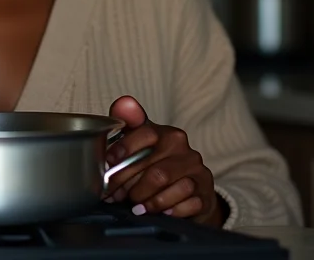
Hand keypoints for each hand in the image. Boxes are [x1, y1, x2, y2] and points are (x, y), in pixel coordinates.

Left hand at [104, 96, 223, 226]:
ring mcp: (197, 172)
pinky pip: (185, 204)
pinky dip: (167, 209)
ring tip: (135, 205)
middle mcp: (185, 150)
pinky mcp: (205, 194)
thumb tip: (122, 103)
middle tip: (113, 194)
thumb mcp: (142, 142)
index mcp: (167, 134)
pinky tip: (158, 211)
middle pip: (153, 168)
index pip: (146, 134)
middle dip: (128, 184)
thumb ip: (129, 122)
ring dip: (146, 199)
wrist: (190, 190)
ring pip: (167, 185)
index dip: (124, 148)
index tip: (108, 163)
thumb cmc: (158, 163)